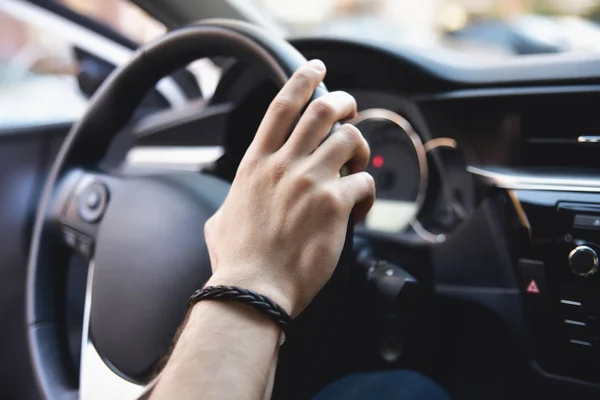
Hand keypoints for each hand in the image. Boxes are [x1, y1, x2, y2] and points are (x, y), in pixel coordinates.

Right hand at [204, 60, 374, 316]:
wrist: (253, 290)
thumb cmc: (237, 261)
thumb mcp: (220, 222)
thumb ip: (232, 203)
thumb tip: (233, 205)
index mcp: (256, 164)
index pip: (282, 107)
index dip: (302, 80)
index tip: (315, 68)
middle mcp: (283, 165)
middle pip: (322, 111)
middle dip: (343, 102)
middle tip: (350, 109)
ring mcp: (309, 181)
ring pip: (349, 139)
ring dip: (360, 146)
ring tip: (359, 164)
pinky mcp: (333, 204)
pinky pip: (364, 183)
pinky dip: (368, 193)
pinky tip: (359, 210)